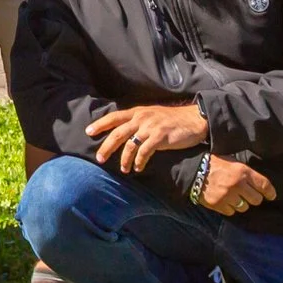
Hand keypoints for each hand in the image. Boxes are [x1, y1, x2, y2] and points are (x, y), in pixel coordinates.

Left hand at [88, 101, 209, 173]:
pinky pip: (144, 152)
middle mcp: (141, 118)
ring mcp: (150, 127)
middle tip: (99, 159)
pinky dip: (139, 162)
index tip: (88, 131)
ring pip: (129, 145)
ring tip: (124, 170)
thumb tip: (125, 132)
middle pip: (117, 133)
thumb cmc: (172, 120)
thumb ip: (138, 121)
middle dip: (106, 147)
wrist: (193, 119)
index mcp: (137, 112)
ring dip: (124, 160)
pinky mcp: (160, 137)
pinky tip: (138, 168)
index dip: (100, 124)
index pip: (114, 117)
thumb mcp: (152, 115)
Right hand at [198, 156, 277, 216]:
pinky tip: (223, 199)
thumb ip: (246, 173)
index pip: (264, 185)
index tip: (271, 196)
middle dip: (253, 198)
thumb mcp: (232, 162)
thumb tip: (259, 185)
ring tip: (232, 196)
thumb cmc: (214, 163)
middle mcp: (237, 184)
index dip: (270, 192)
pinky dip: (229, 207)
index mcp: (242, 171)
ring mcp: (228, 195)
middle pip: (256, 200)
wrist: (194, 169)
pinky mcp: (218, 204)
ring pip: (244, 207)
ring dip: (240, 203)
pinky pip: (231, 212)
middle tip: (247, 194)